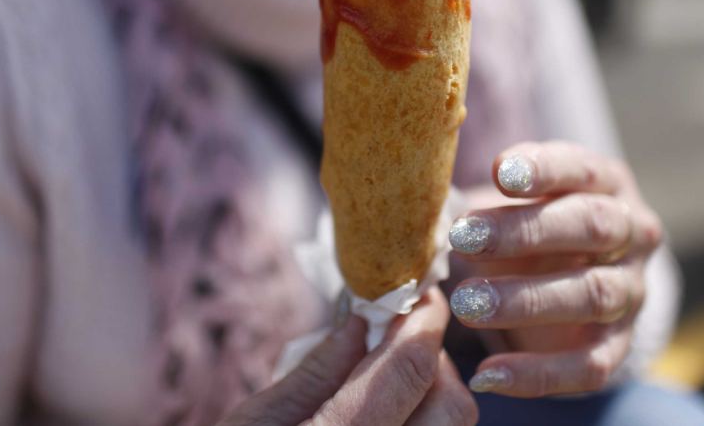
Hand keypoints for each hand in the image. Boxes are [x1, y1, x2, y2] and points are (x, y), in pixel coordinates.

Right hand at [219, 289, 477, 425]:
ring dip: (434, 395)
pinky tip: (389, 415)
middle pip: (451, 406)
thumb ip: (314, 371)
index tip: (420, 291)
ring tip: (389, 376)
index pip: (409, 370)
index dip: (423, 319)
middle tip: (396, 335)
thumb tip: (360, 322)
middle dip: (433, 358)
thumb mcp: (252, 425)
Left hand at [448, 141, 662, 396]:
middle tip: (462, 238)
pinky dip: (538, 374)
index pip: (583, 169)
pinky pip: (589, 366)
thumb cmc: (523, 224)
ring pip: (591, 294)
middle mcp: (632, 233)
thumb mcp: (509, 202)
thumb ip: (480, 199)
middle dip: (525, 231)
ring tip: (465, 303)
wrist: (565, 279)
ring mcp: (631, 290)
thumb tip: (428, 205)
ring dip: (526, 300)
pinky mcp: (618, 346)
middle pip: (590, 226)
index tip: (500, 171)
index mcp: (606, 183)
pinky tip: (487, 374)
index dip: (545, 169)